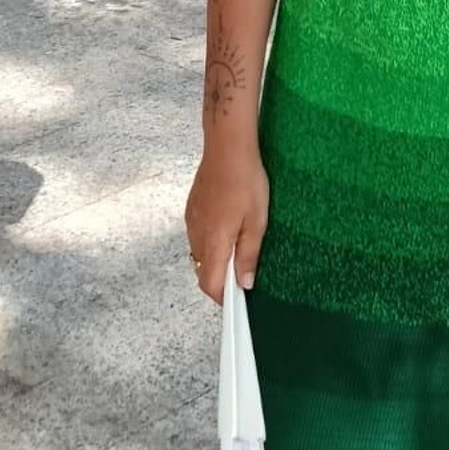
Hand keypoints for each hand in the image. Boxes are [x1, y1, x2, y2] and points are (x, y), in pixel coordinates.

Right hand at [184, 142, 269, 304]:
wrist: (227, 148)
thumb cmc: (246, 181)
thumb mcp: (257, 221)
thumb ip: (249, 255)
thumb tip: (244, 283)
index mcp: (214, 242)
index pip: (210, 284)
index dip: (223, 299)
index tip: (238, 301)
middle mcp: (197, 235)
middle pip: (203, 271)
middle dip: (221, 279)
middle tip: (243, 275)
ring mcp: (192, 222)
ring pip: (200, 254)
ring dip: (217, 259)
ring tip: (239, 248)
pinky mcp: (191, 210)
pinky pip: (198, 236)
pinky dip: (211, 242)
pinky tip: (228, 228)